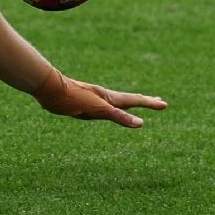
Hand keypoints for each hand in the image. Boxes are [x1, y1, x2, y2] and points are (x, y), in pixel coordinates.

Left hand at [32, 68, 166, 127]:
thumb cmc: (74, 99)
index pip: (135, 100)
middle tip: (157, 101)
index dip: (150, 103)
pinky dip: (112, 108)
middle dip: (144, 101)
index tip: (164, 104)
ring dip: (128, 103)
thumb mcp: (99, 110)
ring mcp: (94, 99)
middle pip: (128, 99)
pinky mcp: (84, 103)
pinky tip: (106, 109)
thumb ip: (119, 116)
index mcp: (110, 98)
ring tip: (135, 103)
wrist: (50, 91)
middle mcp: (104, 97)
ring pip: (116, 102)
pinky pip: (104, 107)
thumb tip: (141, 124)